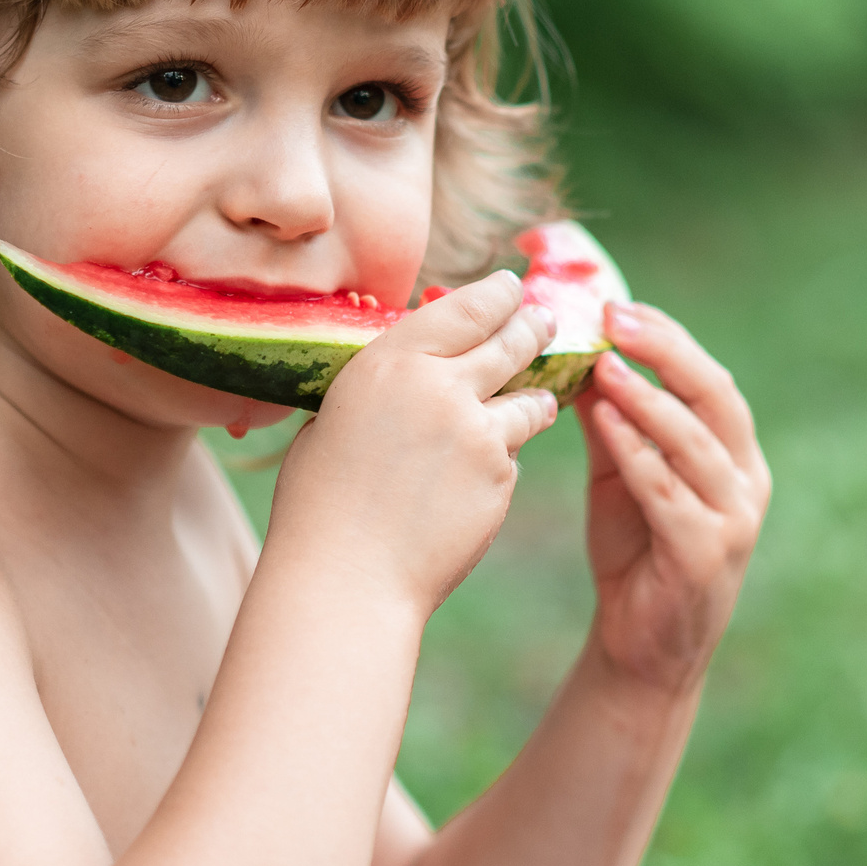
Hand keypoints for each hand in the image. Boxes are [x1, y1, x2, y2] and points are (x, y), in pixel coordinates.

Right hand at [267, 272, 562, 615]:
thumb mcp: (334, 420)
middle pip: (511, 340)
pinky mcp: (500, 476)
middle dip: (534, 328)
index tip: (512, 288)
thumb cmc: (321, 506)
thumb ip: (383, 389)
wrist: (347, 577)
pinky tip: (476, 483)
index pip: (465, 307)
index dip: (497, 294)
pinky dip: (503, 461)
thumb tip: (410, 372)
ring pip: (529, 400)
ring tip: (537, 401)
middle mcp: (439, 385)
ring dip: (535, 400)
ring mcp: (477, 431)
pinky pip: (513, 456)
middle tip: (545, 322)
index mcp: (389, 362)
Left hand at [578, 303, 769, 692]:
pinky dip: (638, 454)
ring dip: (647, 399)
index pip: (710, 380)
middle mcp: (745, 481)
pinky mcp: (705, 556)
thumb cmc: (635, 553)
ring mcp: (732, 520)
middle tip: (614, 319)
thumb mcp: (621, 475)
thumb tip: (579, 355)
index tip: (619, 305)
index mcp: (733, 455)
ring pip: (695, 443)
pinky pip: (670, 493)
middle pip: (715, 398)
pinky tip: (605, 423)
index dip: (669, 338)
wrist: (640, 647)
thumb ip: (611, 421)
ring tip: (604, 364)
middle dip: (665, 352)